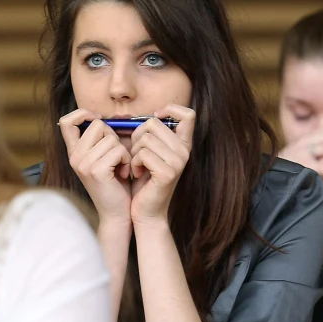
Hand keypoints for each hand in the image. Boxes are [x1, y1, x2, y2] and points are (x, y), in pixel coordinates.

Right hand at [58, 109, 133, 226]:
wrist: (117, 213)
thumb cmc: (116, 184)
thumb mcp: (104, 157)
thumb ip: (102, 139)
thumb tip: (111, 117)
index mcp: (74, 153)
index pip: (66, 121)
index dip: (83, 114)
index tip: (98, 120)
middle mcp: (74, 157)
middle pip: (97, 125)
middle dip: (113, 136)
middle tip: (116, 156)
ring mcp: (83, 164)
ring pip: (111, 138)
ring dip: (123, 151)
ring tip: (120, 167)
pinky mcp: (96, 171)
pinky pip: (118, 150)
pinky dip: (126, 159)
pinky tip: (123, 172)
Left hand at [129, 105, 194, 227]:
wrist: (146, 212)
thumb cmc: (144, 181)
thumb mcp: (151, 153)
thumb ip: (153, 135)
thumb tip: (145, 115)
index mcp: (183, 145)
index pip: (188, 114)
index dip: (170, 109)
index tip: (155, 119)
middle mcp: (184, 152)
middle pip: (154, 123)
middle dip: (137, 135)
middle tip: (136, 153)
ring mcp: (178, 162)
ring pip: (145, 138)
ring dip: (134, 151)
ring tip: (137, 165)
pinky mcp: (167, 173)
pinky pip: (143, 154)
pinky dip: (134, 162)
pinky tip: (136, 173)